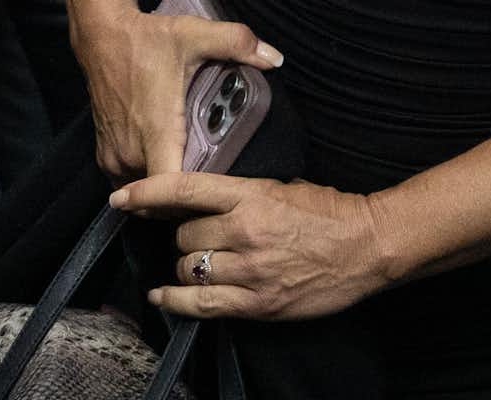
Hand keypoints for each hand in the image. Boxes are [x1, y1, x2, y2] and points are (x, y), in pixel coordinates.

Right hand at [73, 8, 282, 179]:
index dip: (197, 196)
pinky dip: (147, 184)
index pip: (173, 186)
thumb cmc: (146, 40)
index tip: (220, 193)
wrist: (101, 37)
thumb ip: (238, 43)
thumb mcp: (196, 34)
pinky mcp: (104, 155)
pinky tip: (170, 169)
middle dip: (191, 198)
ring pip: (146, 194)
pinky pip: (129, 183)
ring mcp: (114, 156)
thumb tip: (274, 58)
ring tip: (197, 182)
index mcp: (157, 131)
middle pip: (164, 197)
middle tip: (219, 188)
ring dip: (168, 195)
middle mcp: (132, 151)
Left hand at [113, 170, 393, 320]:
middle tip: (199, 236)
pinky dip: (175, 299)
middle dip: (184, 235)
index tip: (121, 197)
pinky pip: (201, 304)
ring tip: (202, 263)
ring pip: (189, 267)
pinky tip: (164, 295)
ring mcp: (250, 270)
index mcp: (252, 196)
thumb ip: (242, 194)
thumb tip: (201, 199)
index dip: (147, 193)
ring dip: (188, 265)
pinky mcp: (257, 302)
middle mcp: (245, 232)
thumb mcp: (284, 187)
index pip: (186, 190)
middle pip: (183, 235)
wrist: (369, 246)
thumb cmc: (331, 212)